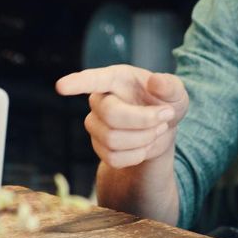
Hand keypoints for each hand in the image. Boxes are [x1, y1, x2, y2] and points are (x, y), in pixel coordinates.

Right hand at [56, 66, 187, 169]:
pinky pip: (114, 158)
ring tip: (158, 130)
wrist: (163, 128)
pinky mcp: (99, 146)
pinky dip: (137, 155)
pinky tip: (145, 145)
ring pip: (113, 140)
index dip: (76, 83)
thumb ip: (170, 86)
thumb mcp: (176, 92)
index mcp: (115, 79)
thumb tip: (155, 81)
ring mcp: (96, 124)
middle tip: (166, 118)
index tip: (61, 86)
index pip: (92, 79)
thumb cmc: (166, 102)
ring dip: (144, 139)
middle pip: (111, 115)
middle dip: (143, 121)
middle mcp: (100, 100)